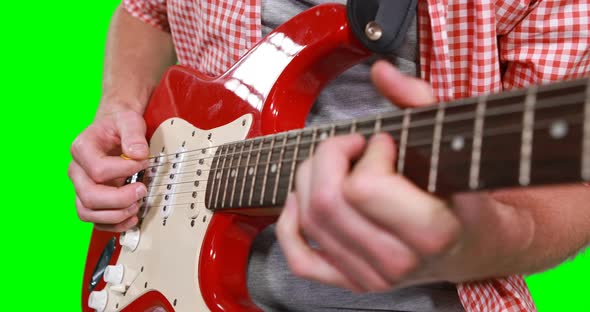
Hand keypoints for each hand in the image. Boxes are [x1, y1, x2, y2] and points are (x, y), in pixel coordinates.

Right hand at [68, 109, 149, 231]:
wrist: (113, 130)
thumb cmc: (117, 126)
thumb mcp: (128, 120)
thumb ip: (133, 134)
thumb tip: (138, 154)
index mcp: (81, 149)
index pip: (98, 169)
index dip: (123, 170)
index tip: (142, 164)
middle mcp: (77, 171)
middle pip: (89, 196)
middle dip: (119, 198)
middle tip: (141, 190)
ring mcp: (82, 187)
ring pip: (87, 212)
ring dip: (115, 215)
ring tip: (136, 206)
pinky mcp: (91, 199)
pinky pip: (95, 220)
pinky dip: (113, 224)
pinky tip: (131, 218)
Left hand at [275, 61, 462, 291]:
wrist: (472, 245)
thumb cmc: (464, 194)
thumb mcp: (452, 143)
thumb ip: (418, 101)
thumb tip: (380, 69)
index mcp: (432, 232)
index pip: (363, 188)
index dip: (368, 153)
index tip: (384, 142)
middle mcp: (398, 263)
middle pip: (327, 203)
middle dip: (330, 156)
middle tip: (352, 143)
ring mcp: (371, 277)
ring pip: (310, 221)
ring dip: (309, 178)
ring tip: (334, 162)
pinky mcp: (352, 281)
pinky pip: (299, 258)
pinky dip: (289, 223)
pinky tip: (300, 198)